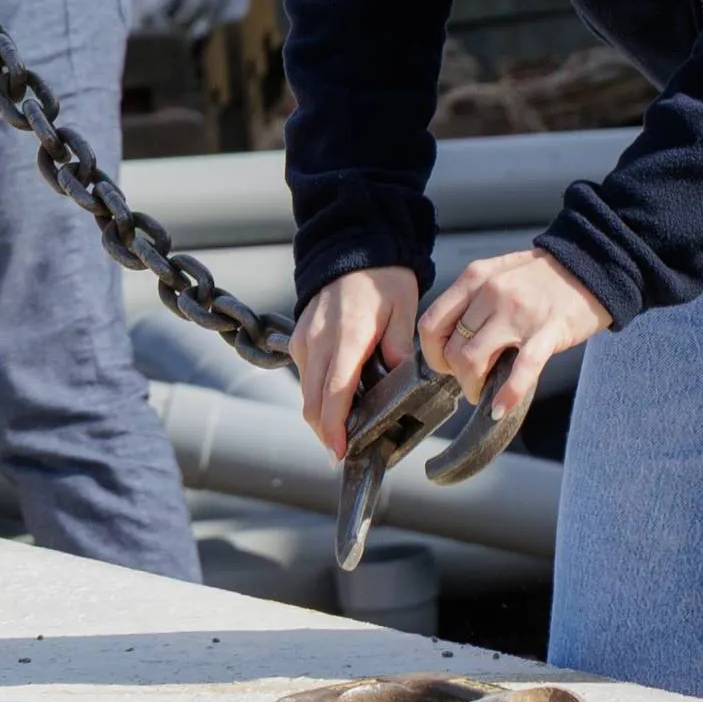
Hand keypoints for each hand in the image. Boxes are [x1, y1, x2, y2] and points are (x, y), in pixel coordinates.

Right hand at [293, 266, 419, 459]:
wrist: (355, 248)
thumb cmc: (383, 279)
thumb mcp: (404, 310)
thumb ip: (399, 348)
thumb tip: (396, 382)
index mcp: (348, 335)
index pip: (335, 393)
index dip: (335, 428)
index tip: (339, 452)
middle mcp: (319, 340)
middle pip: (312, 401)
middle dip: (325, 432)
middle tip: (343, 452)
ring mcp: (304, 338)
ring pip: (305, 392)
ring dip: (320, 416)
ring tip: (344, 431)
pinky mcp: (299, 337)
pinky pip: (304, 375)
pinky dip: (316, 394)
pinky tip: (337, 401)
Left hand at [419, 249, 609, 426]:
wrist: (592, 265)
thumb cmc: (543, 275)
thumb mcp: (499, 273)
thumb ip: (474, 298)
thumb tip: (452, 337)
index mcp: (476, 278)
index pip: (432, 324)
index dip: (433, 353)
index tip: (446, 364)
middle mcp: (492, 293)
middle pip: (453, 348)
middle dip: (456, 375)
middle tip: (470, 381)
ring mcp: (520, 313)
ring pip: (474, 360)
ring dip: (473, 386)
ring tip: (482, 393)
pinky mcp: (548, 332)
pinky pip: (521, 371)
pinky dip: (508, 396)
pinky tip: (501, 409)